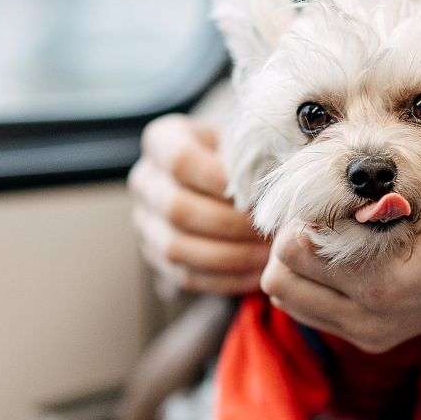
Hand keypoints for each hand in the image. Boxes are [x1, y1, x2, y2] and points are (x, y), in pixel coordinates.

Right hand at [129, 114, 269, 294]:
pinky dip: (223, 279)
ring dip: (228, 256)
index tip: (257, 193)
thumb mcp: (243, 140)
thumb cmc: (240, 155)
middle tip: (268, 230)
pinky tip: (255, 275)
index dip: (219, 180)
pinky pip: (185, 276)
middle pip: (177, 209)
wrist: (223, 180)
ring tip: (266, 256)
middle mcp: (145, 182)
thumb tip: (275, 177)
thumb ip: (251, 153)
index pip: (180, 161)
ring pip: (177, 248)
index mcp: (161, 142)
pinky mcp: (157, 257)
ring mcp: (146, 222)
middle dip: (229, 224)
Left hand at [260, 190, 420, 352]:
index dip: (301, 215)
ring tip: (328, 245)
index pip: (292, 247)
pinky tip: (341, 267)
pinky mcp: (372, 341)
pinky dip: (313, 288)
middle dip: (289, 245)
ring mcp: (368, 333)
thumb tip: (308, 188)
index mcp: (378, 279)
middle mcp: (368, 315)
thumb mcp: (415, 196)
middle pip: (279, 280)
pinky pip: (312, 314)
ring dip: (297, 270)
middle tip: (319, 221)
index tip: (327, 199)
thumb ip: (360, 201)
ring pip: (288, 301)